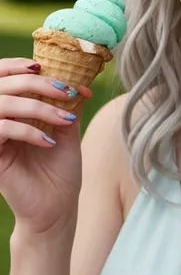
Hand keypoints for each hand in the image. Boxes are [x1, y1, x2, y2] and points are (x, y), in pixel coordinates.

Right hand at [0, 58, 92, 236]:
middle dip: (37, 83)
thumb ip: (66, 105)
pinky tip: (50, 141)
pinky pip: (1, 130)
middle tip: (65, 92)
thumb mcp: (66, 131)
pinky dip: (28, 131)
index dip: (16, 65)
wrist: (57, 209)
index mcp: (12, 111)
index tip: (44, 67)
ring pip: (2, 105)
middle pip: (3, 86)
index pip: (2, 77)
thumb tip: (79, 81)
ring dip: (38, 107)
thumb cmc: (60, 171)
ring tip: (65, 119)